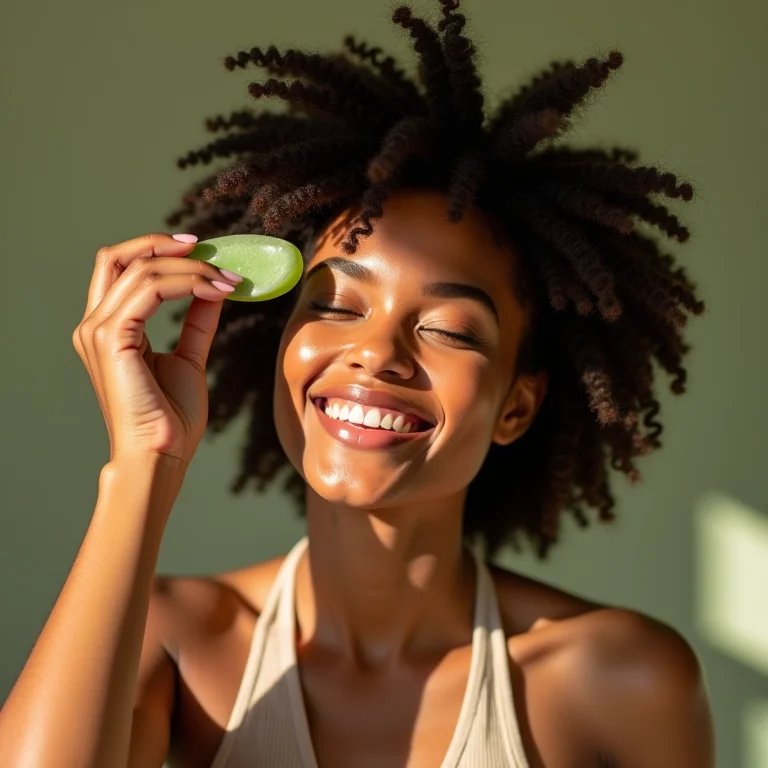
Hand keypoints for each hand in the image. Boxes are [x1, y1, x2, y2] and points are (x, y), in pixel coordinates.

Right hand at [72, 233, 241, 467]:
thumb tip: (215, 288)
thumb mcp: (190, 358)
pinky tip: (216, 290)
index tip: (203, 252)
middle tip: (211, 250)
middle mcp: (94, 325)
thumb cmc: (171, 418)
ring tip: (228, 280)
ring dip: (192, 268)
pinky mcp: (112, 338)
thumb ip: (197, 321)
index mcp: (107, 329)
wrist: (161, 455)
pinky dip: (188, 283)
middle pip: (120, 257)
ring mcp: (98, 330)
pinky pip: (151, 289)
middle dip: (167, 245)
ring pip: (143, 269)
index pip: (121, 269)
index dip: (157, 250)